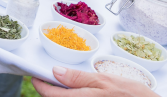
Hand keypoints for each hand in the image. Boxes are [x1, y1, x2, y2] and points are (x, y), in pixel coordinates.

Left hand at [31, 66, 156, 96]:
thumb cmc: (131, 94)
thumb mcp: (105, 80)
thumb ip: (78, 78)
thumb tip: (55, 72)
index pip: (51, 95)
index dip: (40, 86)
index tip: (35, 76)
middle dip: (50, 91)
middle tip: (49, 79)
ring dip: (61, 94)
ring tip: (63, 85)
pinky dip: (71, 96)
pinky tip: (77, 92)